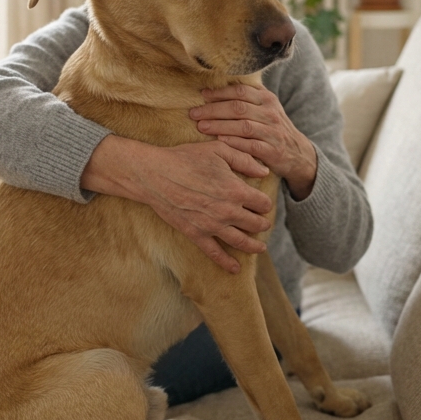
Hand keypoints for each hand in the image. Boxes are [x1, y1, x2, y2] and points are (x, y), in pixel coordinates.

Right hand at [81, 136, 273, 272]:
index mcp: (236, 190)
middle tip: (264, 224)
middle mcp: (228, 212)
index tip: (262, 203)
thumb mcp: (218, 150)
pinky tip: (235, 269)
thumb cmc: (186, 158)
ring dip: (254, 246)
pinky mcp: (196, 234)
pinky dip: (227, 263)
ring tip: (261, 249)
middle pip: (255, 224)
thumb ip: (244, 160)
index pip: (262, 203)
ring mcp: (212, 226)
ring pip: (241, 242)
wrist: (155, 175)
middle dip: (262, 224)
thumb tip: (264, 170)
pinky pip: (215, 253)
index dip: (265, 203)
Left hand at [190, 84, 318, 199]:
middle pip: (238, 107)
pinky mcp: (273, 150)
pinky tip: (219, 141)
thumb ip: (247, 98)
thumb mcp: (266, 109)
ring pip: (243, 126)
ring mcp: (273, 132)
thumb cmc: (273, 129)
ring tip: (201, 126)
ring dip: (219, 125)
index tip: (202, 95)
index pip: (241, 91)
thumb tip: (216, 87)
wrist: (298, 154)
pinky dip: (234, 142)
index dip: (220, 92)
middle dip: (213, 110)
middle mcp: (271, 113)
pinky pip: (251, 145)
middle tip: (194, 113)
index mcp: (267, 99)